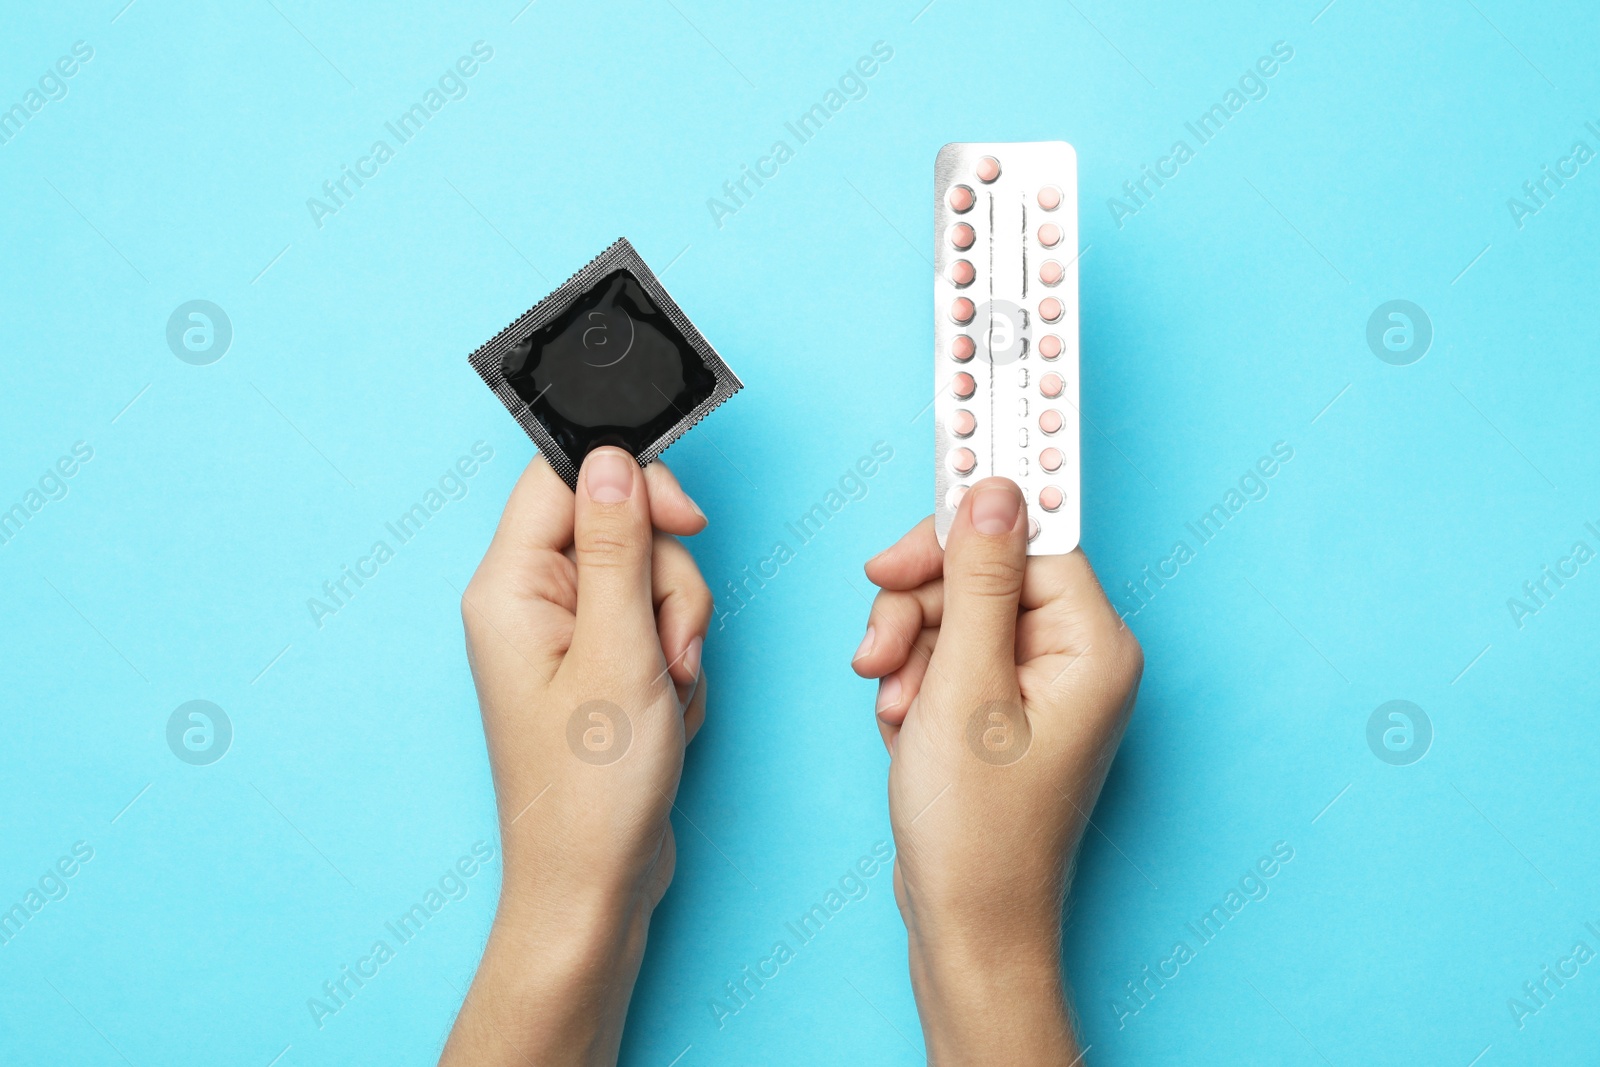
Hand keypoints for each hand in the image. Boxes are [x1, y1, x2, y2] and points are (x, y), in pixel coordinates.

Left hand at [441, 448, 712, 1066]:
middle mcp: (531, 603)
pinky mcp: (597, 666)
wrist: (593, 885)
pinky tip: (667, 709)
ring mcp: (566, 637)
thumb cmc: (592, 789)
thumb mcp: (620, 652)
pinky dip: (676, 660)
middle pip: (622, 528)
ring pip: (649, 578)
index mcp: (511, 587)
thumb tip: (612, 459)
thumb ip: (620, 546)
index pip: (565, 479)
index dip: (634, 485)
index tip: (686, 519)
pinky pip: (654, 625)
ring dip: (679, 629)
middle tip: (668, 645)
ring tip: (669, 691)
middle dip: (668, 583)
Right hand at [852, 478, 1142, 1064]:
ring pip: (956, 612)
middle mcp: (1077, 657)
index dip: (961, 532)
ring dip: (908, 648)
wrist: (965, 923)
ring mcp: (1041, 684)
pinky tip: (904, 728)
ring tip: (893, 705)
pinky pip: (950, 656)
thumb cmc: (976, 827)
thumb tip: (993, 493)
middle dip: (920, 605)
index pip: (1027, 539)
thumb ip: (976, 579)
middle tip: (878, 649)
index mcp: (1092, 645)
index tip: (911, 523)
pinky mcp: (1006, 708)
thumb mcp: (963, 685)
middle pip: (984, 573)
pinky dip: (915, 681)